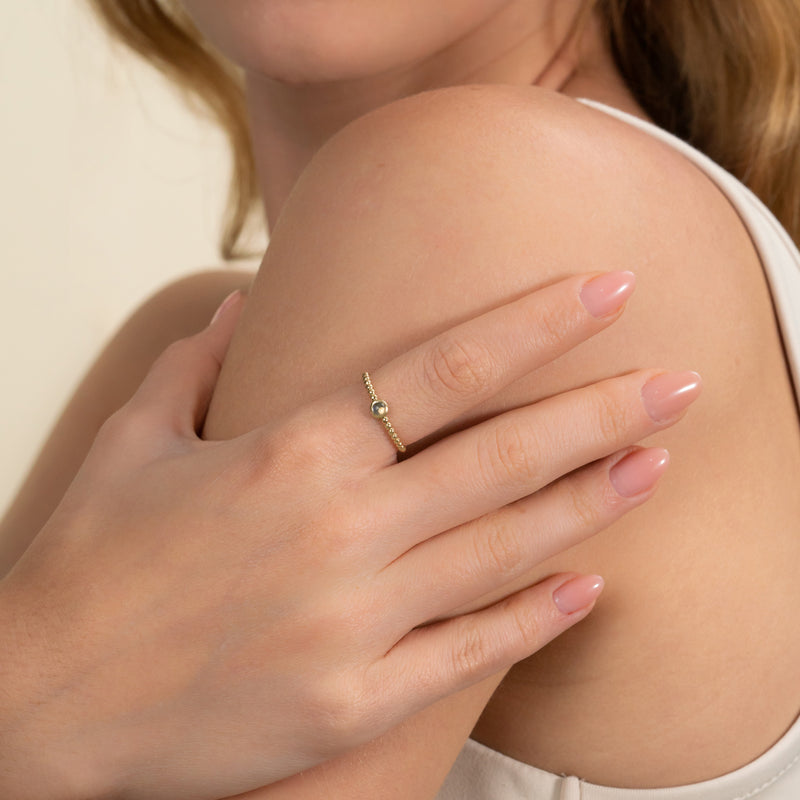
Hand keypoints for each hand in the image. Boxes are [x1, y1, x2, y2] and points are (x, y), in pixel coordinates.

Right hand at [0, 272, 699, 799]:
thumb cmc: (87, 564)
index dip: (537, 322)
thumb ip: (191, 364)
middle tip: (679, 380)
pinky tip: (589, 586)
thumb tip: (230, 305)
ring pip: (506, 547)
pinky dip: (536, 616)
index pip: (444, 368)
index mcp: (290, 452)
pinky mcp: (354, 701)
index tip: (607, 288)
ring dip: (594, 503)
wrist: (40, 699)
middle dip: (602, 408)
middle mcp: (339, 529)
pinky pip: (470, 652)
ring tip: (658, 464)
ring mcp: (354, 621)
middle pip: (503, 453)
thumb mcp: (131, 442)